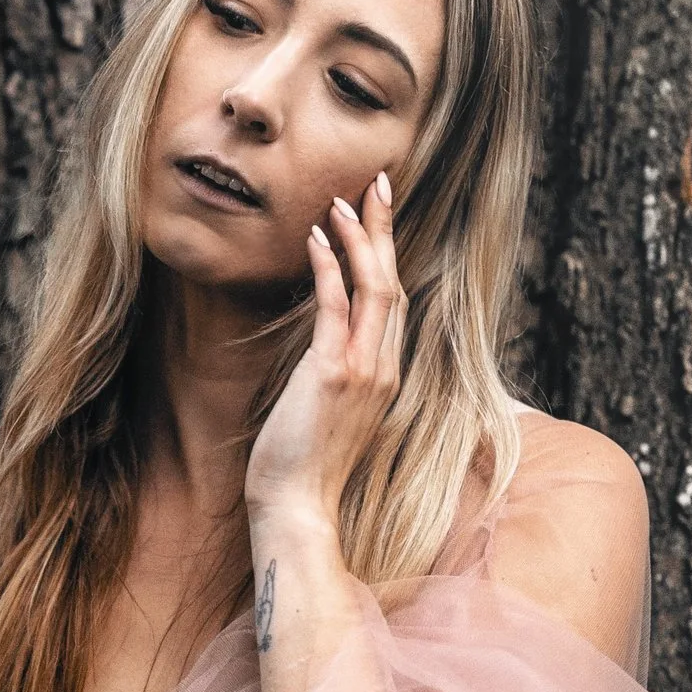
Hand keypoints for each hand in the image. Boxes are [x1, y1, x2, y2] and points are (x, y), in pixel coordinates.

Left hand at [244, 172, 403, 541]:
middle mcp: (385, 368)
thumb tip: (316, 348)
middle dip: (385, 229)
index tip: (377, 215)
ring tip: (343, 200)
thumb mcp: (324, 412)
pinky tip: (315, 238)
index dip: (386, 254)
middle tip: (378, 182)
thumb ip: (331, 374)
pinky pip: (337, 307)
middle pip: (394, 282)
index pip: (393, 302)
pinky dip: (329, 267)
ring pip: (376, 288)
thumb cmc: (301, 466)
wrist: (297, 508)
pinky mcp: (334, 375)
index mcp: (386, 375)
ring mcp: (364, 371)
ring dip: (360, 238)